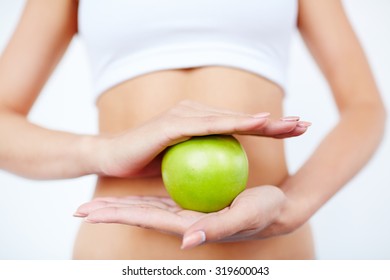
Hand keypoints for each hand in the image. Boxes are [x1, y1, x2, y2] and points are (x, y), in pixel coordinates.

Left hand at [74, 185, 288, 248]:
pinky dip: (143, 198)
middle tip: (80, 209)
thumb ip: (216, 229)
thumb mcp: (244, 216)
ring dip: (121, 206)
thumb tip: (186, 240)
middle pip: (139, 216)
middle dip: (109, 213)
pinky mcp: (193, 203)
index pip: (146, 219)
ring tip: (96, 203)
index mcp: (189, 226)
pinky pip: (163, 198)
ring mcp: (187, 213)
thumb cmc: (264, 212)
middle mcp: (182, 223)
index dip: (118, 215)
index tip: (90, 211)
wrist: (276, 209)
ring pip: (147, 208)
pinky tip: (133, 192)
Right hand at [95, 100, 310, 176]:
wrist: (111, 157)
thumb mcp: (182, 167)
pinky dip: (234, 124)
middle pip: (241, 120)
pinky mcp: (173, 123)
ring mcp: (184, 115)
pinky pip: (209, 125)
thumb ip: (203, 165)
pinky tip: (259, 122)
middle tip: (305, 124)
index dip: (268, 130)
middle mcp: (195, 113)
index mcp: (199, 124)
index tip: (294, 132)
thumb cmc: (146, 162)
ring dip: (262, 122)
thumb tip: (225, 176)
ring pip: (230, 119)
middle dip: (276, 122)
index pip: (239, 129)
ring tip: (292, 124)